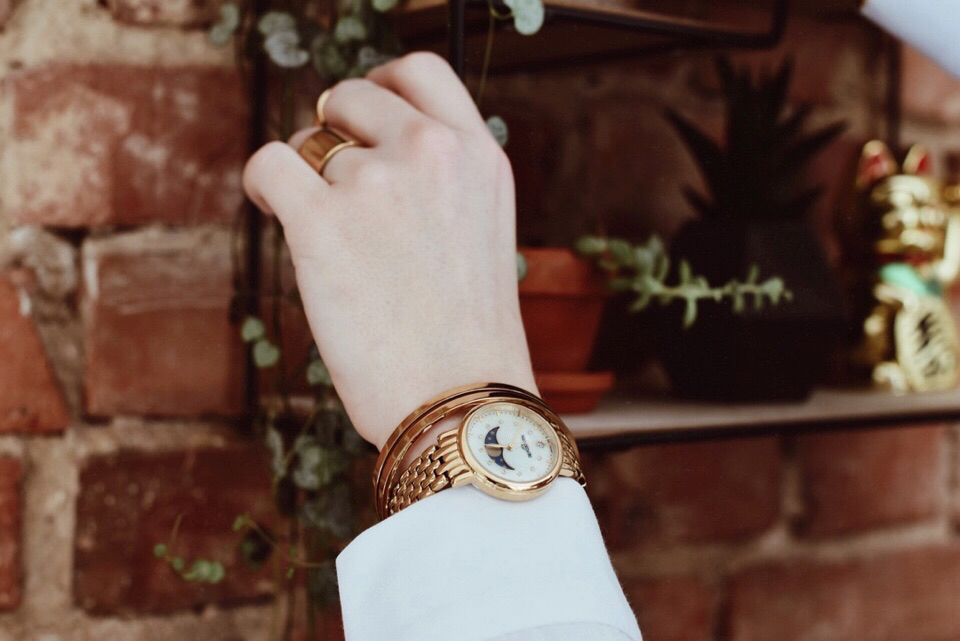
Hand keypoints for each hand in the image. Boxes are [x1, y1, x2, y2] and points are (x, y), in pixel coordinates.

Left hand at [242, 53, 535, 449]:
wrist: (462, 402)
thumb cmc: (470, 338)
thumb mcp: (484, 232)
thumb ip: (442, 180)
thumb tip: (366, 149)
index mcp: (479, 156)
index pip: (421, 71)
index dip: (382, 83)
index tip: (363, 112)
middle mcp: (431, 152)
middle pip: (353, 95)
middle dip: (336, 131)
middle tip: (334, 182)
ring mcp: (376, 181)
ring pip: (309, 141)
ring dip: (308, 180)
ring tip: (330, 239)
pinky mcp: (320, 220)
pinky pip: (268, 164)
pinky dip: (263, 183)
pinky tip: (274, 209)